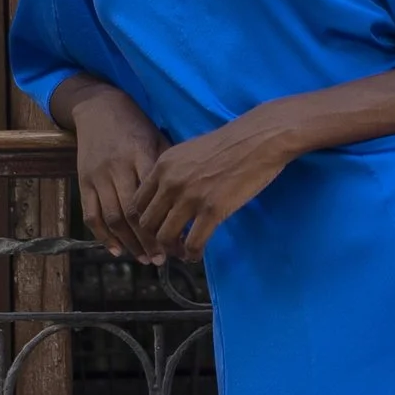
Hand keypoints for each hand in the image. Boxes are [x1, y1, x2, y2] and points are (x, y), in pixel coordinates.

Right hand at [60, 84, 164, 257]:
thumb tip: (190, 201)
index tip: (180, 242)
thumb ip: (169, 168)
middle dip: (148, 241)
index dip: (166, 225)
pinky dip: (103, 236)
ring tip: (145, 258)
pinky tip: (117, 250)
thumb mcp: (158, 138)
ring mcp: (98, 176)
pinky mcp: (83, 181)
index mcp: (141, 155)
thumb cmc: (136, 125)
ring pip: (113, 218)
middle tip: (162, 259)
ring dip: (129, 243)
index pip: (155, 199)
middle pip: (133, 214)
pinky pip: (92, 215)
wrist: (98, 108)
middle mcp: (118, 168)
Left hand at [124, 102, 301, 263]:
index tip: (152, 232)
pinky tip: (196, 254)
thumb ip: (172, 173)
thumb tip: (168, 197)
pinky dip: (192, 254)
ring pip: (165, 237)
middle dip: (153, 241)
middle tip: (165, 247)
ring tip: (181, 252)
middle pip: (146, 224)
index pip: (136, 204)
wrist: (258, 139)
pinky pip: (193, 242)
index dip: (140, 224)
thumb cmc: (229, 143)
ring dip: (172, 250)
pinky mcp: (212, 210)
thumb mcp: (188, 152)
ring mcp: (190, 197)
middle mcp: (170, 183)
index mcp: (162, 166)